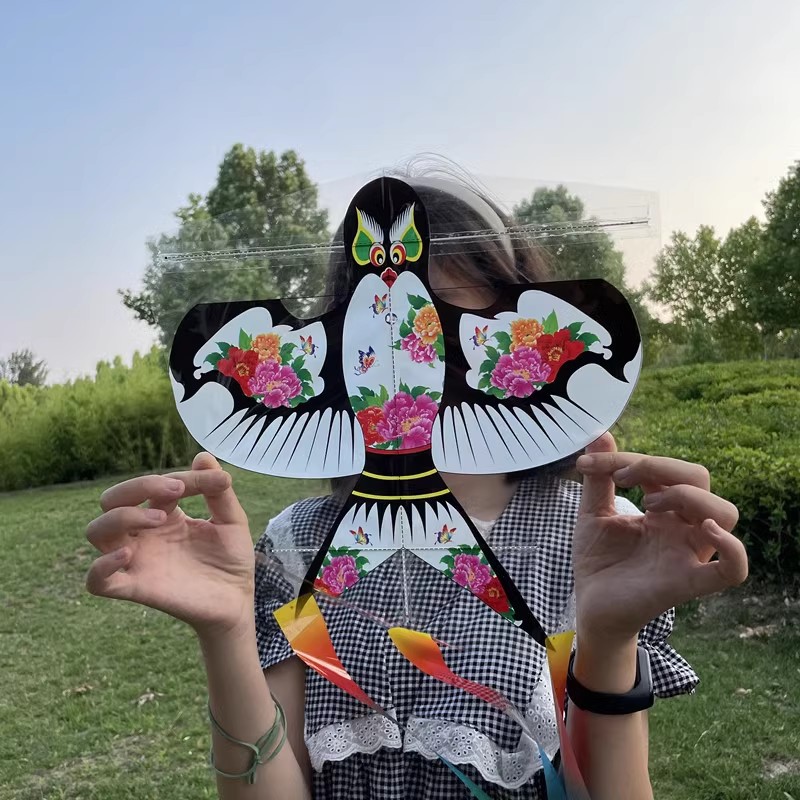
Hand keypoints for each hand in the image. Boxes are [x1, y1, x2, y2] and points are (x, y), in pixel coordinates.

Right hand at [85, 453, 254, 638]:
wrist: (237, 600)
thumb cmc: (231, 560)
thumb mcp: (231, 520)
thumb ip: (218, 491)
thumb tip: (202, 456)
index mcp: (164, 514)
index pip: (154, 485)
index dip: (182, 477)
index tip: (216, 482)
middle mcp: (144, 534)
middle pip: (111, 500)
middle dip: (136, 486)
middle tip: (175, 491)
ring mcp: (137, 560)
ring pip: (97, 531)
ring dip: (121, 516)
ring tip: (159, 519)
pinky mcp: (136, 588)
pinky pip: (96, 581)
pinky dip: (101, 566)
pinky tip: (129, 554)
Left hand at [572, 433, 747, 644]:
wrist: (589, 605)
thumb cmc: (598, 560)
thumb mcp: (592, 513)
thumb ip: (599, 478)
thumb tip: (599, 435)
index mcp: (663, 508)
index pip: (664, 469)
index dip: (628, 458)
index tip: (587, 465)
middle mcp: (681, 526)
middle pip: (699, 479)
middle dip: (660, 467)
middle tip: (623, 478)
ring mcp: (688, 553)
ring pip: (723, 512)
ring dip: (688, 496)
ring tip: (648, 505)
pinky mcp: (687, 582)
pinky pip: (732, 570)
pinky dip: (732, 549)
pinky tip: (704, 530)